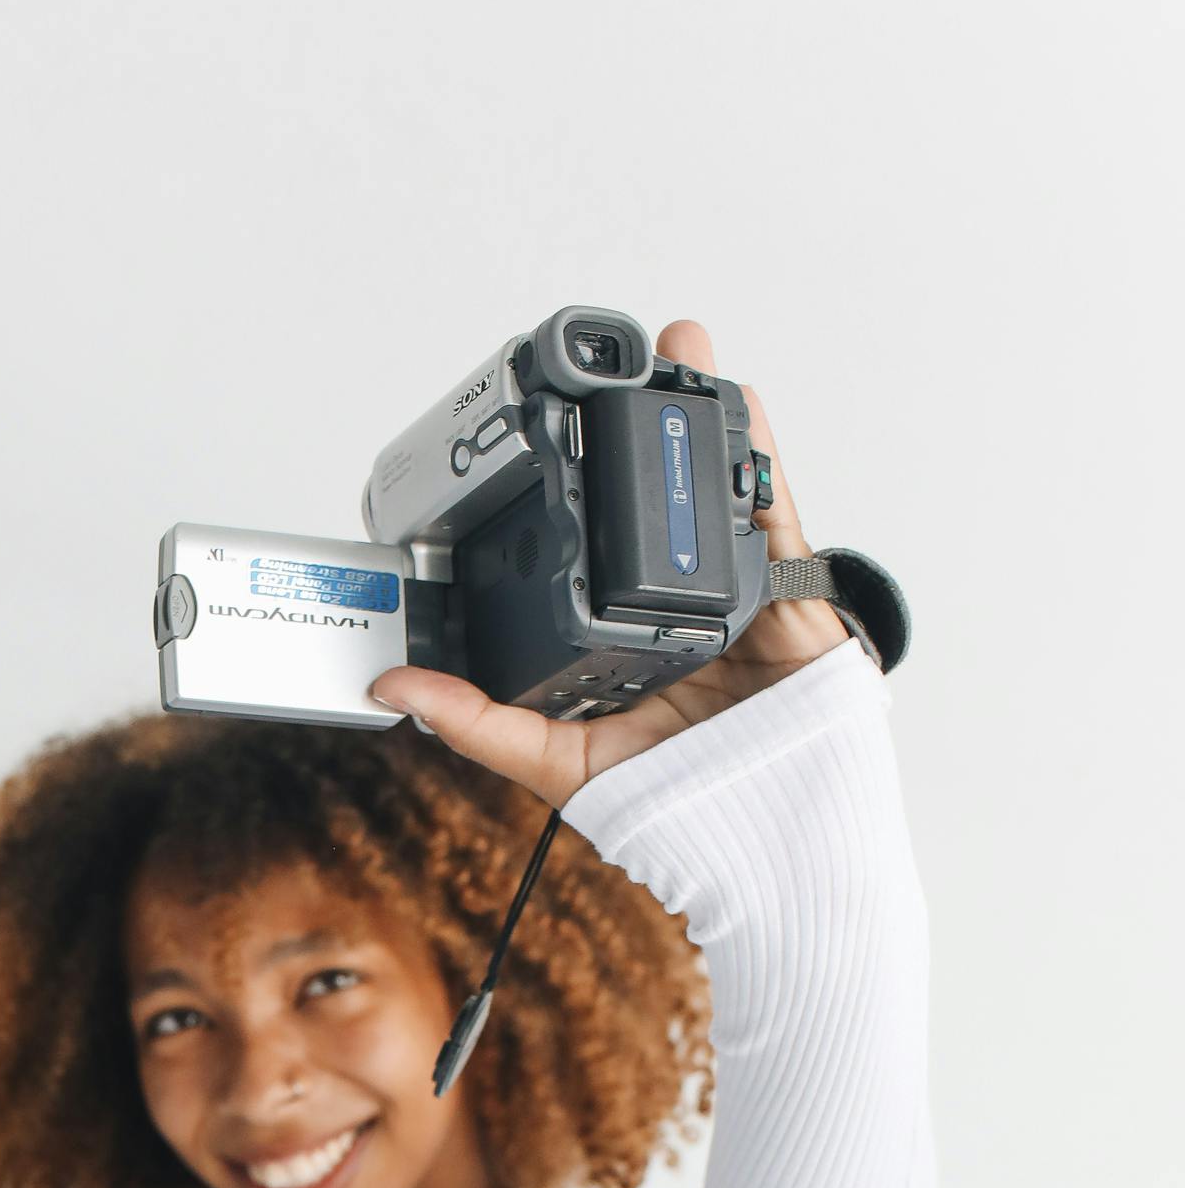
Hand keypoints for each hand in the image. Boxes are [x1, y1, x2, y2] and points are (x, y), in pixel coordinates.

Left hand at [371, 318, 849, 807]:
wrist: (770, 838)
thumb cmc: (679, 809)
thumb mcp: (555, 762)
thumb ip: (477, 723)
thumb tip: (392, 683)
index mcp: (630, 630)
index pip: (598, 542)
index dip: (576, 484)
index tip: (543, 430)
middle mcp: (683, 601)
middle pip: (659, 500)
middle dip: (640, 429)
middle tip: (605, 372)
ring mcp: (741, 591)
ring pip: (715, 491)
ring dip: (698, 416)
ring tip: (674, 349)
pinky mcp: (793, 592)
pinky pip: (776, 511)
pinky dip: (758, 455)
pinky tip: (737, 399)